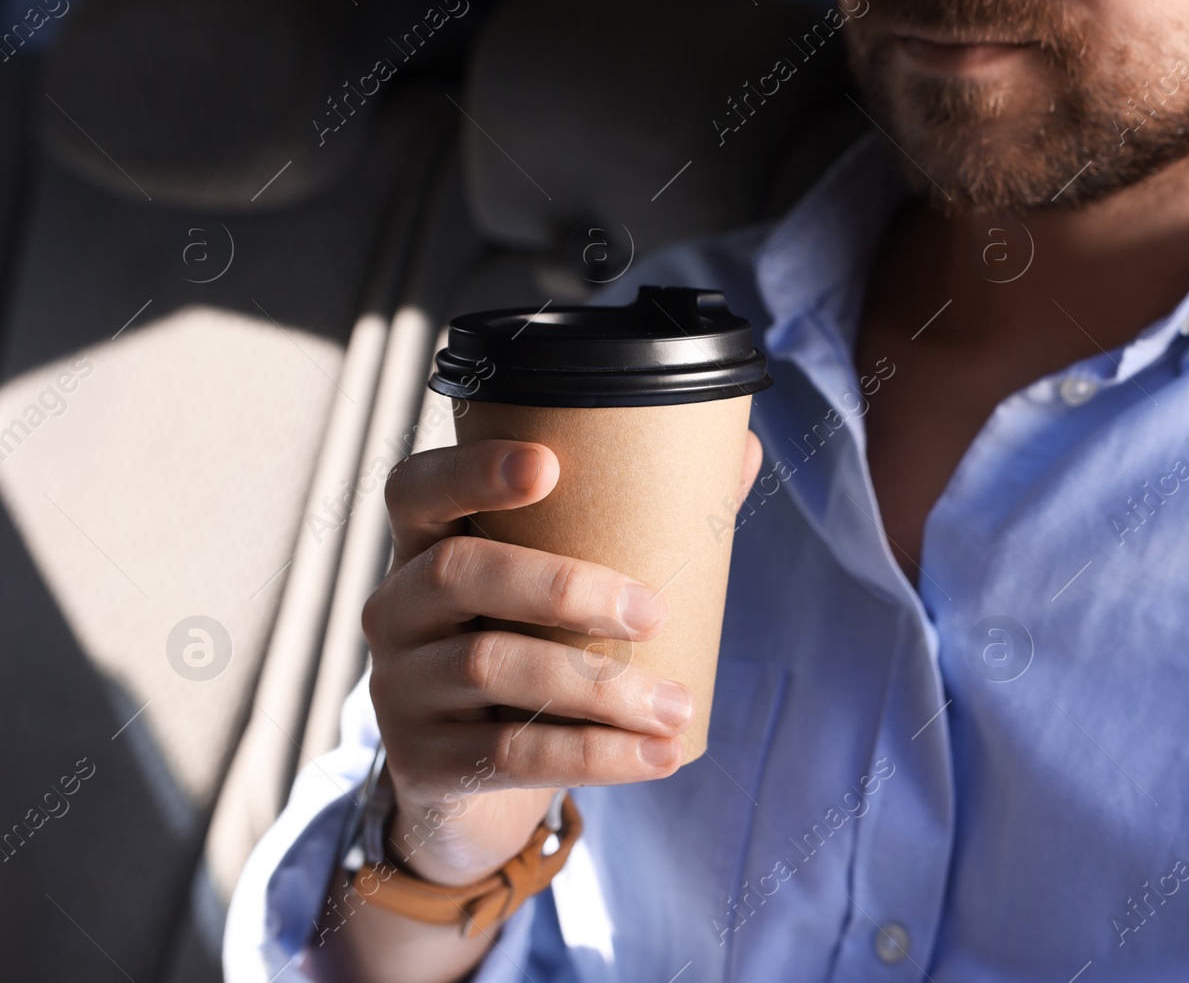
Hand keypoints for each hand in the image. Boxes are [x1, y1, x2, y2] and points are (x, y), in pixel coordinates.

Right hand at [362, 430, 763, 885]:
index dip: (471, 470)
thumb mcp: (566, 595)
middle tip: (653, 612)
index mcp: (426, 546)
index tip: (548, 464)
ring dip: (598, 687)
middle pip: (457, 572)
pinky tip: (656, 756)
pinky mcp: (422, 764)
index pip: (416, 490)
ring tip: (676, 705)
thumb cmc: (537, 654)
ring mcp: (399, 688)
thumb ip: (643, 525)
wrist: (479, 787)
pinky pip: (508, 754)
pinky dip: (594, 755)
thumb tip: (742, 453)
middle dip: (562, 586)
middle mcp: (394, 609)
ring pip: (490, 667)